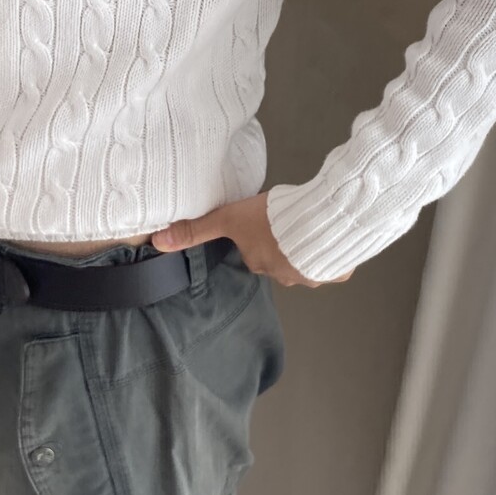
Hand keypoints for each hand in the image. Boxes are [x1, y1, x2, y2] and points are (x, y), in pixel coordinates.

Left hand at [150, 191, 352, 288]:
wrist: (321, 220)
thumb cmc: (274, 218)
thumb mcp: (229, 218)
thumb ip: (195, 229)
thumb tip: (158, 243)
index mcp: (260, 263)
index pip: (254, 253)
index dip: (258, 236)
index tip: (263, 222)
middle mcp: (285, 276)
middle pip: (279, 260)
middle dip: (282, 245)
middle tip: (286, 222)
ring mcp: (312, 275)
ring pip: (306, 263)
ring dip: (306, 249)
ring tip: (308, 226)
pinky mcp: (337, 271)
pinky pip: (333, 265)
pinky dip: (331, 253)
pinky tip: (331, 237)